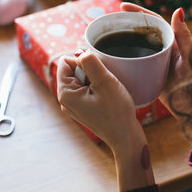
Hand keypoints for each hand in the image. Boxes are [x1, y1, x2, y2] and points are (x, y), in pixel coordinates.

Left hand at [57, 53, 155, 190]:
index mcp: (65, 93)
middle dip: (91, 71)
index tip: (98, 73)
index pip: (66, 62)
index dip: (84, 61)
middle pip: (74, 70)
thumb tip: (81, 52)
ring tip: (108, 92)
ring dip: (97, 79)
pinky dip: (99, 89)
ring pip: (83, 79)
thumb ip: (90, 63)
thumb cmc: (117, 113)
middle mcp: (66, 100)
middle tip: (105, 84)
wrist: (126, 138)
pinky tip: (109, 98)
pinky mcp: (84, 109)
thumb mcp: (105, 82)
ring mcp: (75, 106)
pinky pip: (89, 90)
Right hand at [120, 3, 191, 118]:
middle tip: (109, 20)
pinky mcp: (148, 76)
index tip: (122, 7)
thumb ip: (184, 35)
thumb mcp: (190, 57)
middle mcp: (162, 50)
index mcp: (173, 42)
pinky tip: (110, 59)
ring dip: (122, 40)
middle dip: (126, 24)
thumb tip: (179, 10)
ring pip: (136, 47)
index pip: (153, 22)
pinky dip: (123, 59)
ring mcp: (154, 63)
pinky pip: (133, 64)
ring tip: (105, 37)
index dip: (138, 13)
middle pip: (141, 32)